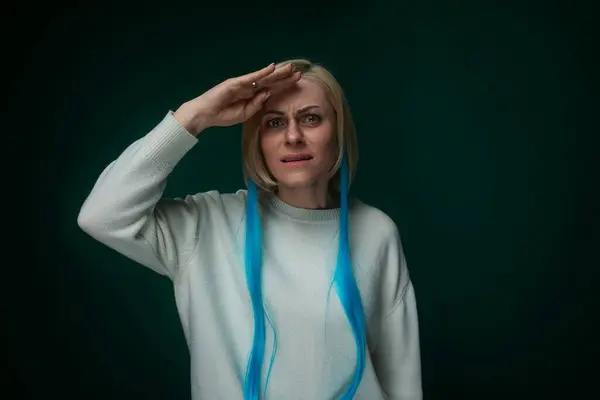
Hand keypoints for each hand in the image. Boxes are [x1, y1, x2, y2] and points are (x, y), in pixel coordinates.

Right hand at [174, 63, 300, 135]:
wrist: (205, 114)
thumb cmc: (223, 115)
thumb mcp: (245, 113)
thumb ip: (256, 105)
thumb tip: (267, 95)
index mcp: (252, 96)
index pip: (271, 89)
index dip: (284, 86)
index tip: (297, 83)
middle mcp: (249, 87)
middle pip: (270, 81)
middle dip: (284, 78)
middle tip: (299, 73)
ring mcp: (243, 84)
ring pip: (264, 77)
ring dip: (277, 73)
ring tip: (290, 69)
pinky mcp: (235, 83)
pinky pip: (251, 78)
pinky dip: (261, 73)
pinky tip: (271, 69)